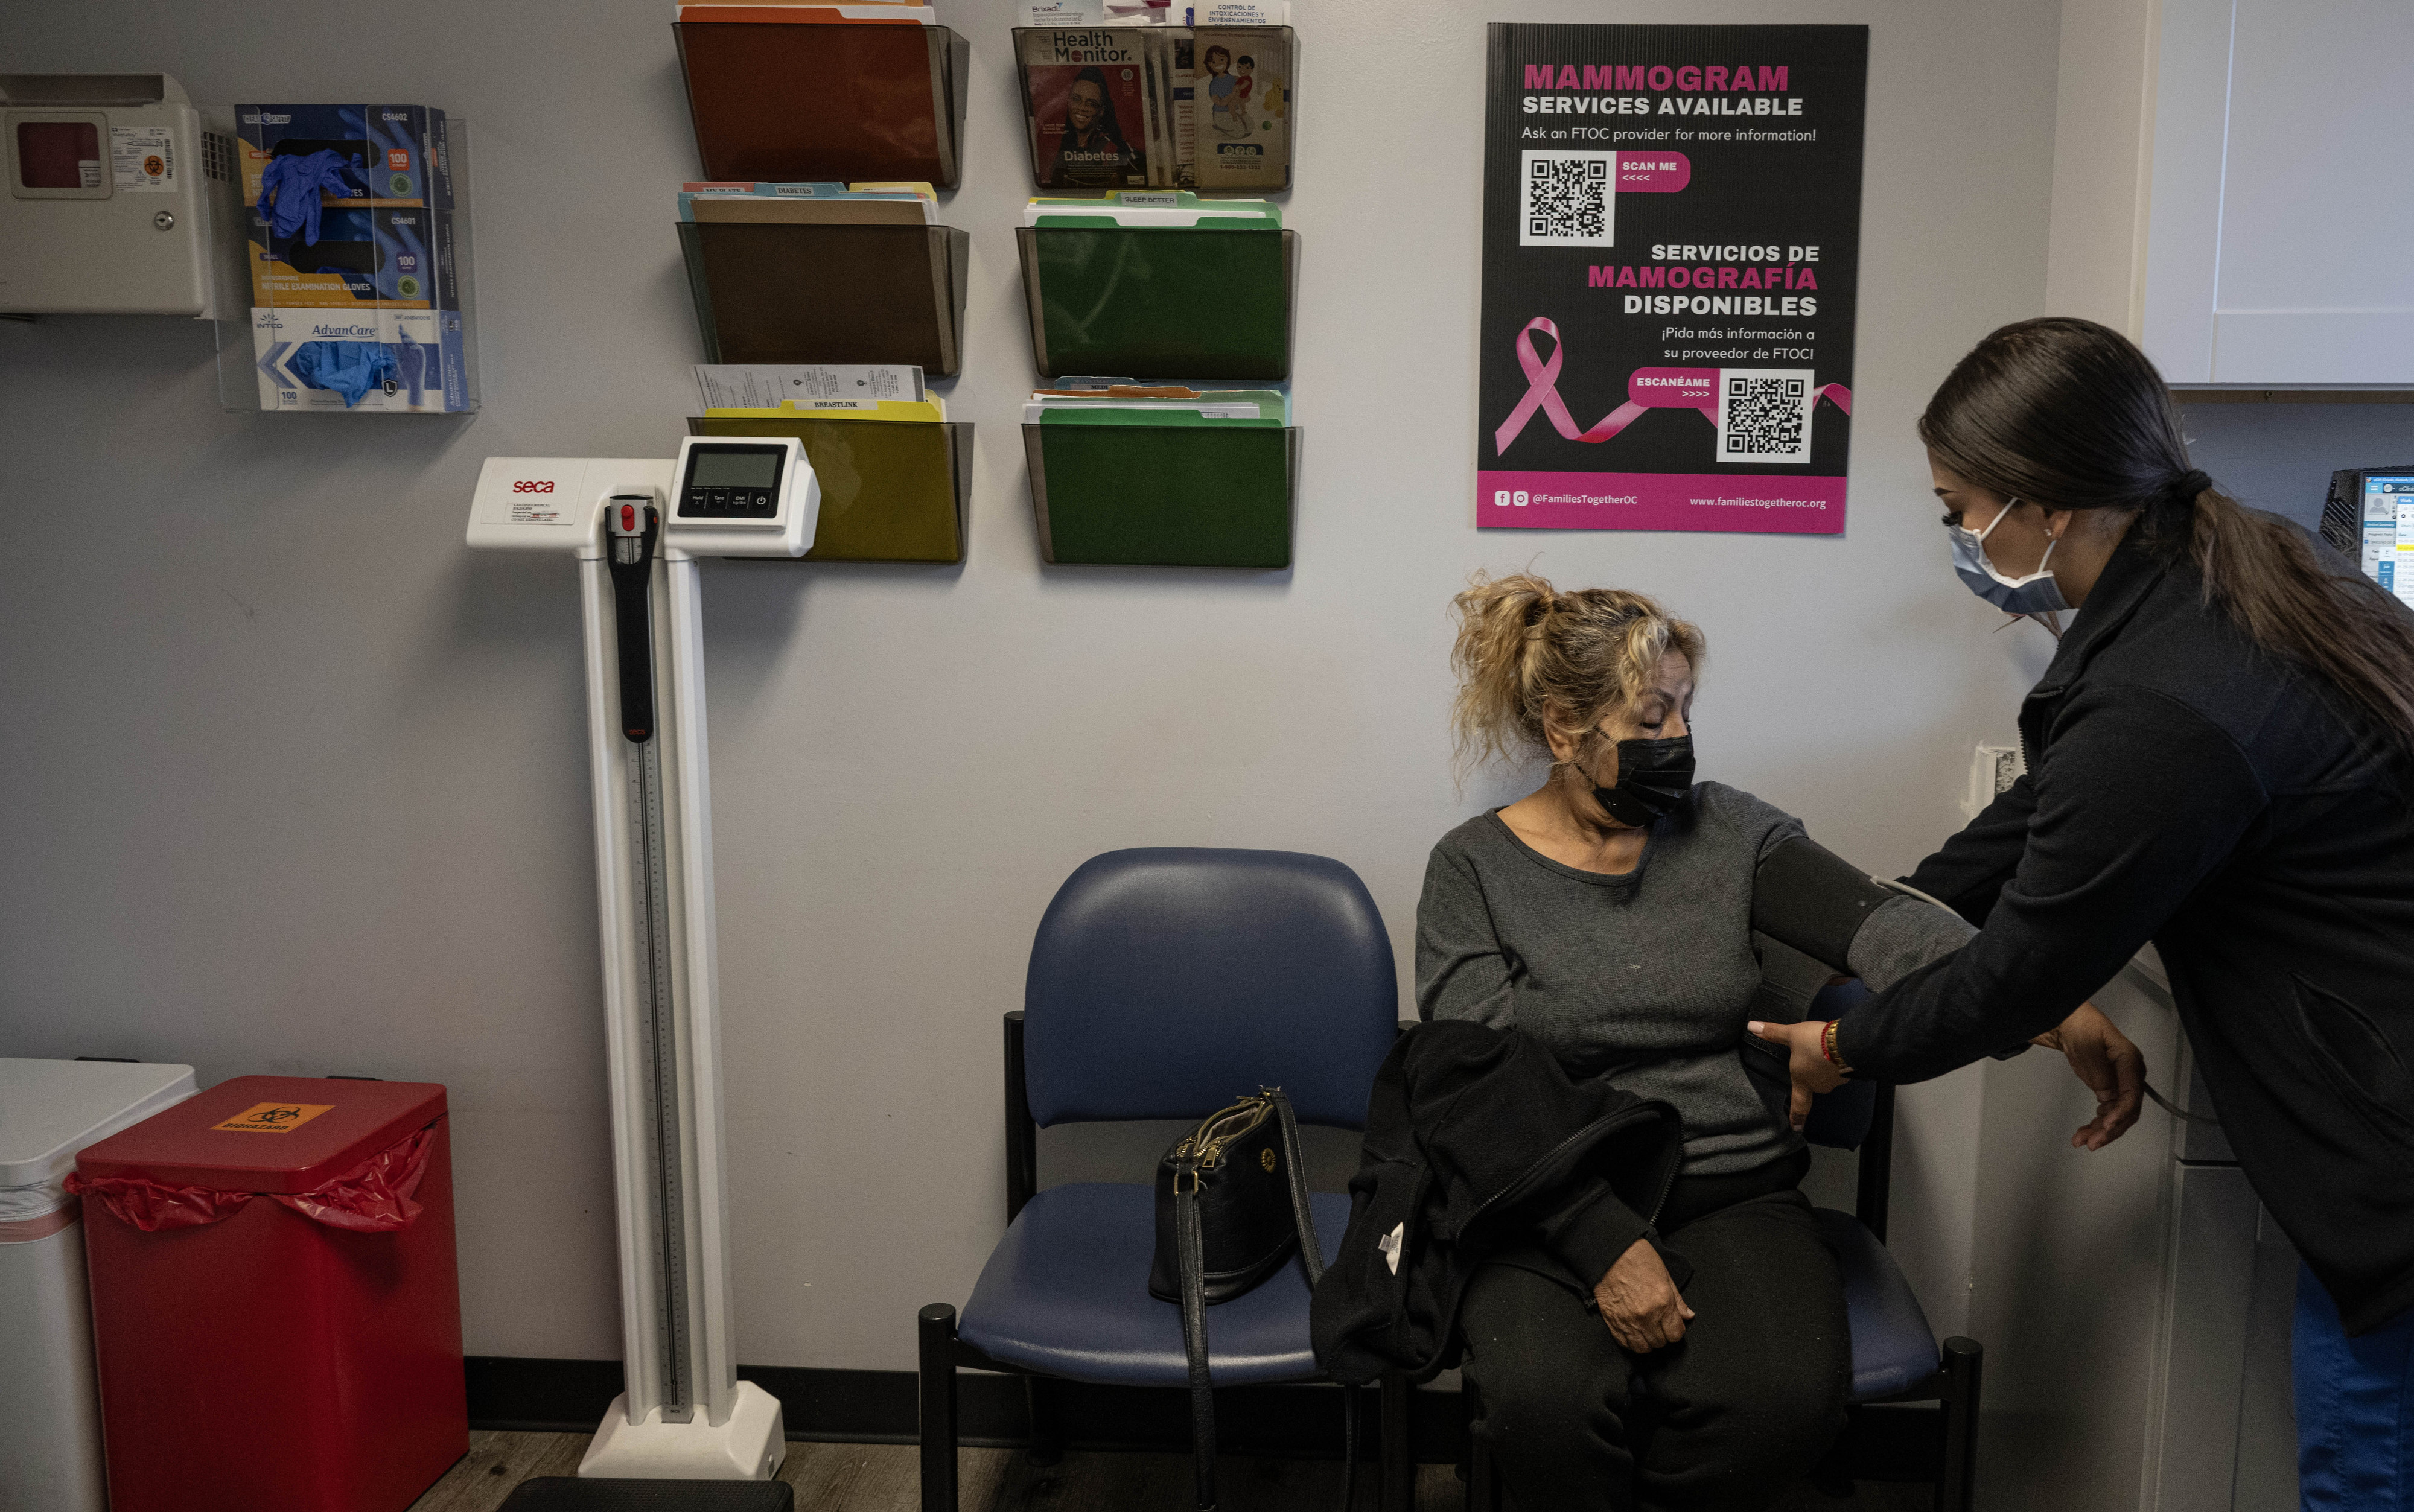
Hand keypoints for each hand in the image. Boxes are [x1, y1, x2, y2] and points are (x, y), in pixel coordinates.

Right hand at [1594, 1237, 1693, 1351]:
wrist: (1610, 1252)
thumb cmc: (1638, 1258)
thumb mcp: (1664, 1275)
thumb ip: (1678, 1300)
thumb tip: (1688, 1316)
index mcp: (1662, 1303)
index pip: (1676, 1334)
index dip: (1676, 1330)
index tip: (1673, 1324)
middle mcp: (1646, 1316)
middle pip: (1660, 1342)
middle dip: (1662, 1335)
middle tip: (1659, 1323)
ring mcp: (1627, 1320)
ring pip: (1642, 1348)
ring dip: (1647, 1341)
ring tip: (1647, 1330)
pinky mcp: (1612, 1321)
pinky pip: (1624, 1343)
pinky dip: (1631, 1342)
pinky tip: (1634, 1332)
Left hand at [1747, 1019, 1848, 1129]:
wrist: (1847, 1042)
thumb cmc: (1814, 1043)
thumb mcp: (1792, 1034)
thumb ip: (1773, 1033)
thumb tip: (1751, 1027)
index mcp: (1802, 1082)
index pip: (1799, 1105)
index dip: (1797, 1118)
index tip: (1796, 1128)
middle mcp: (1819, 1086)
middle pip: (1813, 1085)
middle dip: (1812, 1075)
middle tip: (1811, 1061)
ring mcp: (1836, 1081)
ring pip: (1827, 1077)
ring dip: (1825, 1068)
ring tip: (1824, 1052)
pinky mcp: (1849, 1074)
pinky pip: (1839, 1071)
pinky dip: (1837, 1064)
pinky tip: (1837, 1053)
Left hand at [2033, 1001, 2143, 1149]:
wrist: (2068, 1021)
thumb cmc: (2080, 1025)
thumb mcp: (2087, 1045)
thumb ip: (2099, 1073)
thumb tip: (2107, 1097)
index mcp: (2129, 1060)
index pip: (2132, 1094)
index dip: (2120, 1113)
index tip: (2105, 1126)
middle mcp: (2130, 1074)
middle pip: (2127, 1109)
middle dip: (2110, 1129)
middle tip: (2092, 1142)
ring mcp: (2120, 1082)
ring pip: (2117, 1114)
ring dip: (2101, 1130)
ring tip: (2082, 1141)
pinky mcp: (2109, 1088)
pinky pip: (2107, 1111)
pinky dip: (2096, 1123)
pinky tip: (2086, 1131)